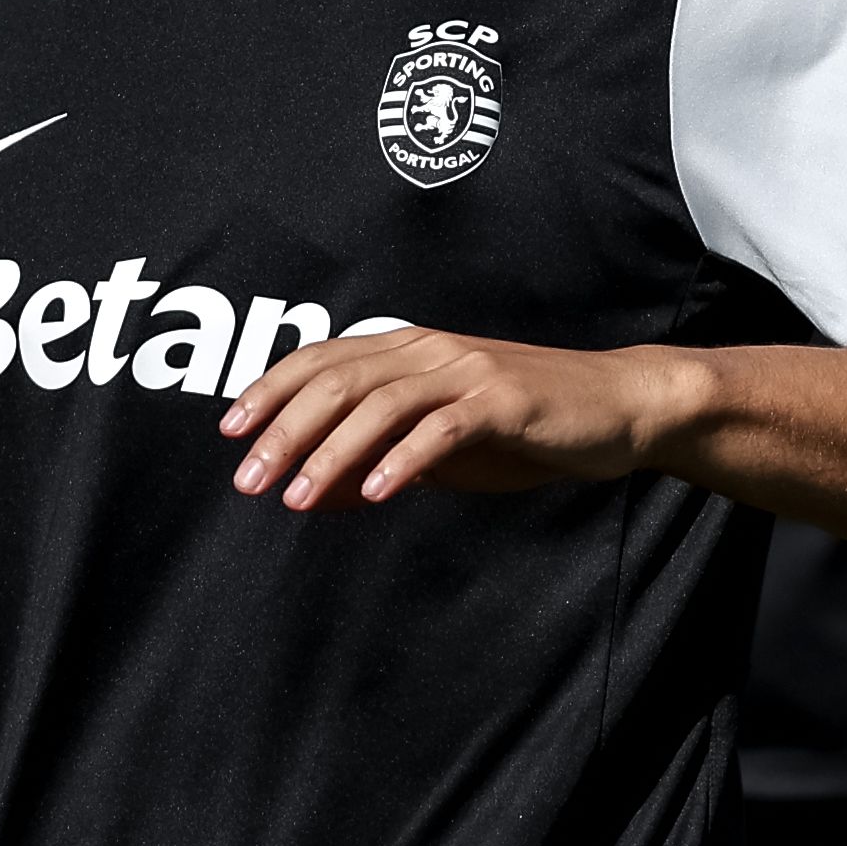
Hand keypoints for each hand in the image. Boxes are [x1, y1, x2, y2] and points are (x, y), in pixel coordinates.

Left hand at [215, 325, 701, 511]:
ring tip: (295, 496)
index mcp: (411, 349)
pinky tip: (372, 493)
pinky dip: (401, 460)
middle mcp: (431, 350)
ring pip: (381, 404)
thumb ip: (378, 458)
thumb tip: (311, 490)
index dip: (271, 390)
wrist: (616, 406)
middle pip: (339, 381)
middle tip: (247, 478)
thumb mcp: (442, 446)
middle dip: (284, 429)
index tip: (230, 431)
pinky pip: (441, 430)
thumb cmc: (525, 426)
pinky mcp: (505, 401)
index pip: (323, 360)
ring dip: (331, 451)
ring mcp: (468, 372)